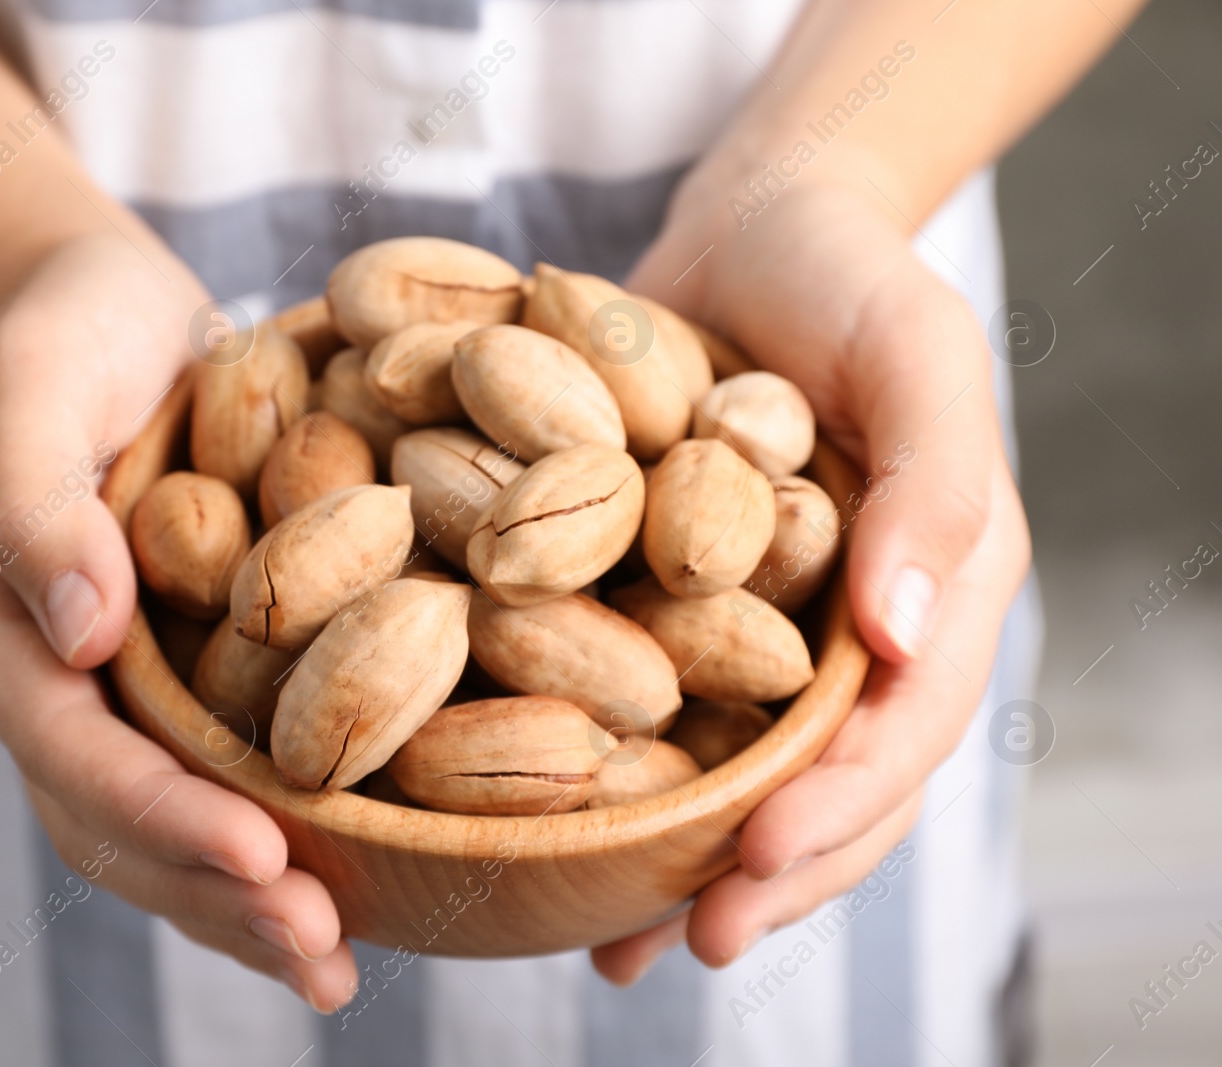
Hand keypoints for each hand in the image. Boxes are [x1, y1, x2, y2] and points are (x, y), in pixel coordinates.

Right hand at [0, 234, 357, 1009]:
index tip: (263, 856)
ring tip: (331, 964)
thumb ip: (35, 500)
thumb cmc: (67, 330)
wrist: (106, 310)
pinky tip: (337, 898)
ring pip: (154, 830)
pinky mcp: (171, 675)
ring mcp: (106, 685)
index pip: (66, 744)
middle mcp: (43, 673)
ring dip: (237, 905)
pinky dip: (260, 849)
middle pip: (109, 820)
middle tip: (317, 950)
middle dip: (209, 892)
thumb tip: (81, 636)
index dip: (157, 810)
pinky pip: (205, 784)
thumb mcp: (31, 379)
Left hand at [591, 179, 1030, 978]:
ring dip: (689, 863)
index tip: (758, 860)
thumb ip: (935, 484)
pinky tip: (559, 844)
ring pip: (742, 772)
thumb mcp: (916, 354)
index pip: (903, 728)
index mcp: (934, 591)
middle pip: (827, 784)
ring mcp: (766, 627)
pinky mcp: (680, 602)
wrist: (755, 229)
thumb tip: (909, 635)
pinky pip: (657, 704)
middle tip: (691, 944)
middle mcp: (852, 632)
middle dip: (766, 873)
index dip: (841, 807)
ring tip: (625, 946)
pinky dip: (620, 776)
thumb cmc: (851, 276)